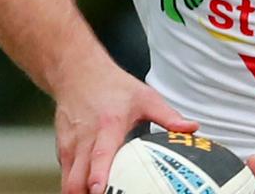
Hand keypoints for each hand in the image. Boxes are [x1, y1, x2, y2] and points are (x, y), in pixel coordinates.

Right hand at [53, 60, 197, 193]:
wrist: (78, 72)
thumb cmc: (114, 86)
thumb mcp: (145, 97)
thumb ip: (168, 116)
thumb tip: (192, 129)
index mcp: (108, 125)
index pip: (100, 155)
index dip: (98, 176)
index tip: (100, 189)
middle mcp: (86, 138)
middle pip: (78, 177)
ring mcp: (71, 145)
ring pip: (67, 180)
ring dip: (77, 193)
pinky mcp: (62, 149)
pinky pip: (65, 174)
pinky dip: (74, 185)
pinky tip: (86, 192)